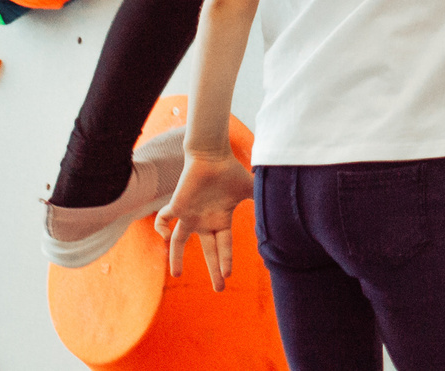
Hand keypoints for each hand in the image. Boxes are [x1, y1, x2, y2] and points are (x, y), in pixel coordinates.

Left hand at [154, 152, 253, 288]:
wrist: (212, 156)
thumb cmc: (230, 171)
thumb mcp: (250, 189)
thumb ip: (261, 200)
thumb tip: (284, 208)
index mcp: (220, 220)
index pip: (223, 245)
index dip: (225, 260)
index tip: (228, 275)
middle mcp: (204, 221)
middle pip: (208, 250)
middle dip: (213, 269)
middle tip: (219, 289)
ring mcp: (189, 215)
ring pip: (178, 241)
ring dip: (177, 257)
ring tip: (177, 274)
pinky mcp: (177, 206)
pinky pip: (163, 219)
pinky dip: (160, 227)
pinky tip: (164, 233)